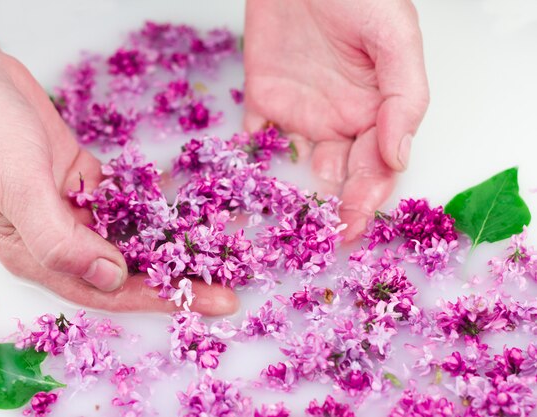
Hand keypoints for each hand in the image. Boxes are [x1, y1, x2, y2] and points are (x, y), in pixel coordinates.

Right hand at [0, 4, 236, 314]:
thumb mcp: (20, 190)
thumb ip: (61, 240)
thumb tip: (112, 278)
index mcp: (39, 256)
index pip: (111, 290)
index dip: (163, 297)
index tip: (211, 302)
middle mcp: (61, 239)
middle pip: (128, 267)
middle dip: (178, 274)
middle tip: (229, 281)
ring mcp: (75, 209)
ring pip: (133, 233)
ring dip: (173, 238)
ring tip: (221, 241)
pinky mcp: (85, 181)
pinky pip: (129, 200)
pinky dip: (156, 202)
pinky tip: (190, 204)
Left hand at [244, 0, 428, 239]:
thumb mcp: (394, 38)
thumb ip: (403, 98)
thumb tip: (399, 157)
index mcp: (375, 111)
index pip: (375, 168)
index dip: (367, 200)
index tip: (353, 228)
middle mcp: (339, 120)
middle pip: (338, 177)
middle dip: (333, 209)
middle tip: (323, 236)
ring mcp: (300, 113)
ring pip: (296, 167)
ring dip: (291, 195)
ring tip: (283, 222)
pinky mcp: (263, 100)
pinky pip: (255, 139)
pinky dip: (250, 163)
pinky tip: (246, 185)